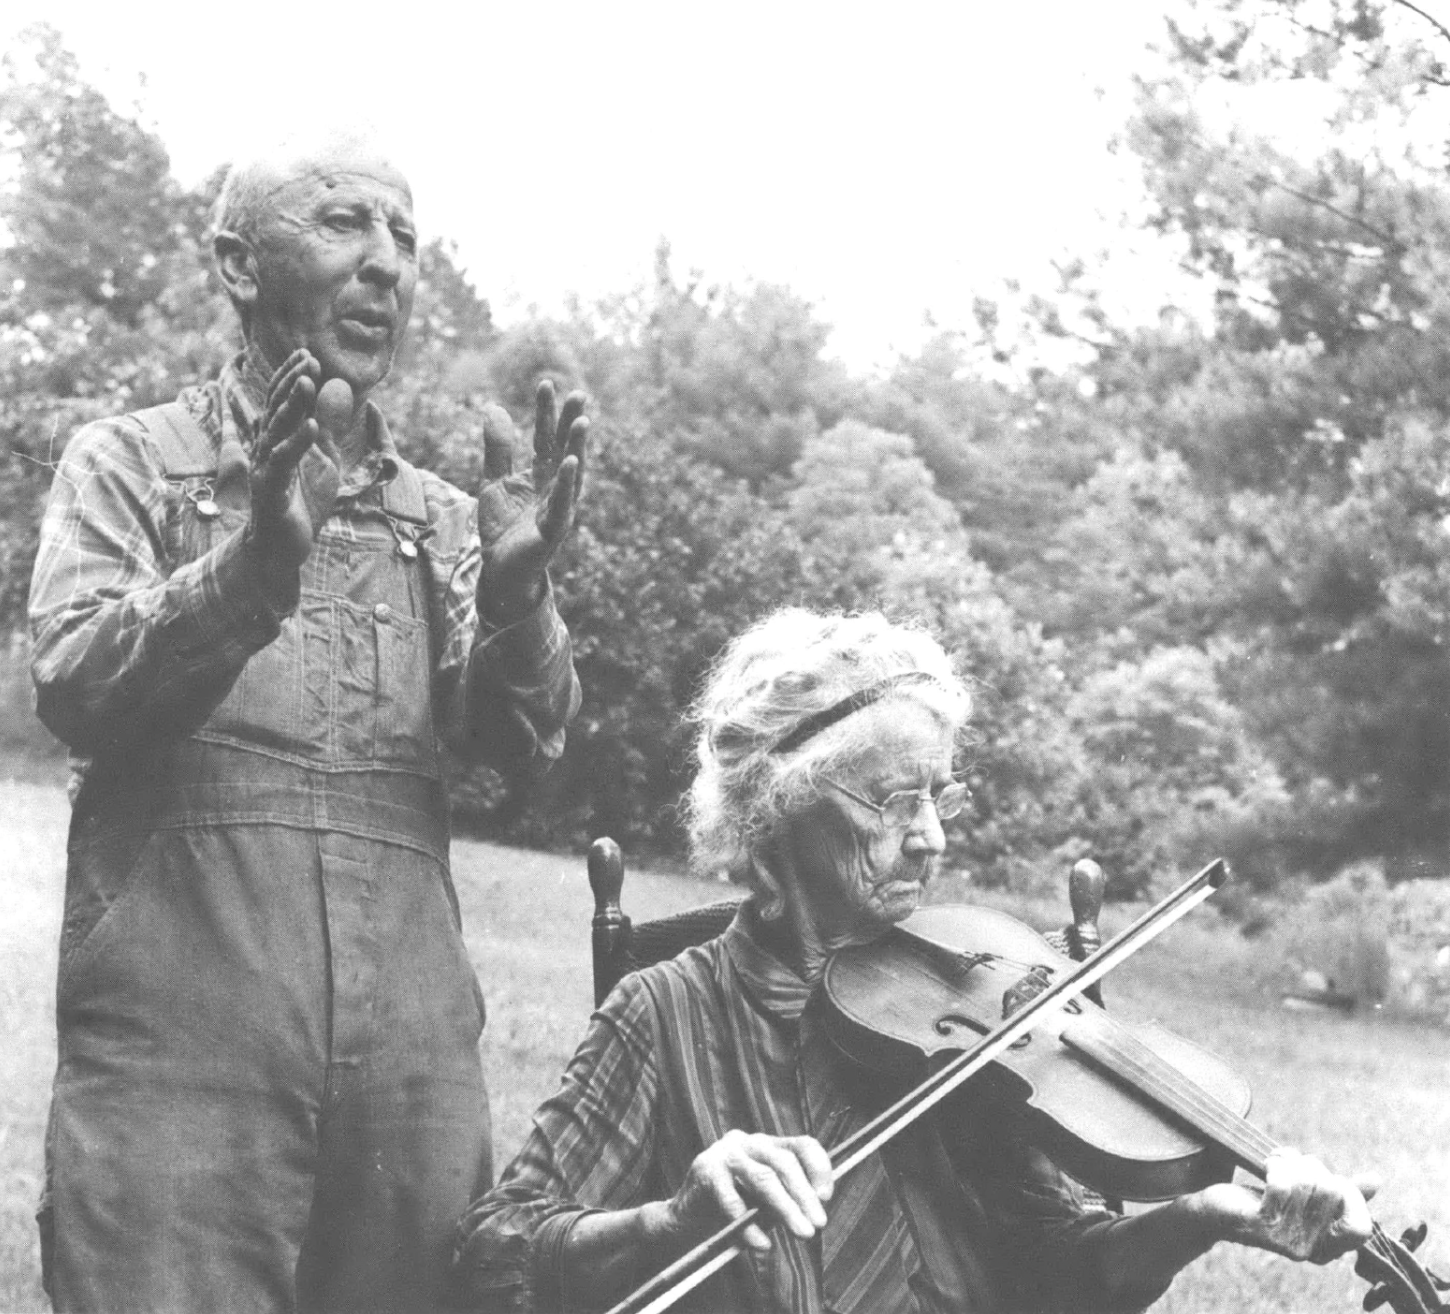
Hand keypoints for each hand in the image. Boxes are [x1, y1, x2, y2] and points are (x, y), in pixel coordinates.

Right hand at [247, 350, 347, 571]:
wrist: (283, 548)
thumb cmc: (301, 502)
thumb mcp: (324, 459)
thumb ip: (329, 426)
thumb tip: (337, 387)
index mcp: (279, 439)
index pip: (282, 401)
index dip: (293, 377)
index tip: (309, 354)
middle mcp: (266, 448)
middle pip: (277, 408)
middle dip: (292, 382)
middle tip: (309, 358)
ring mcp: (265, 469)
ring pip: (277, 430)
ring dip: (293, 405)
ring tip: (308, 381)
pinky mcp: (271, 491)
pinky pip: (282, 463)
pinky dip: (298, 444)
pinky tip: (312, 427)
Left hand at [475, 379, 587, 624]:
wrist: (500, 571)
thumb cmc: (503, 528)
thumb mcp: (494, 481)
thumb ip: (497, 449)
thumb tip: (494, 408)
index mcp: (541, 476)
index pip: (545, 438)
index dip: (546, 412)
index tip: (546, 383)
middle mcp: (555, 488)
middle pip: (565, 450)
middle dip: (571, 423)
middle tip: (578, 394)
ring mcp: (558, 508)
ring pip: (571, 474)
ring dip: (577, 448)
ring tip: (581, 421)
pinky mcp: (554, 529)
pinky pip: (562, 503)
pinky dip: (566, 483)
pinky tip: (570, 462)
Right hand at [660, 1130, 832, 1252]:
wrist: (685, 1220)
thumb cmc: (731, 1211)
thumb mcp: (764, 1202)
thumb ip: (785, 1199)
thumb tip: (816, 1209)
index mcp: (766, 1144)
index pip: (801, 1144)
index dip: (819, 1168)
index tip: (827, 1197)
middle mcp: (747, 1141)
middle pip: (784, 1163)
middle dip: (804, 1195)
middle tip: (818, 1224)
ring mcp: (725, 1153)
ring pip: (763, 1178)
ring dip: (786, 1208)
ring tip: (803, 1233)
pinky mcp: (705, 1170)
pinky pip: (733, 1200)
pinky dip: (749, 1226)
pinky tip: (761, 1244)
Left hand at [1197, 1148, 1375, 1263]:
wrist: (1214, 1212)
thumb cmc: (1263, 1201)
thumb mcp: (1305, 1198)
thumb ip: (1341, 1193)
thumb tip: (1377, 1181)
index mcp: (1326, 1248)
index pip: (1361, 1228)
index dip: (1352, 1196)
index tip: (1329, 1178)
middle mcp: (1310, 1250)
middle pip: (1333, 1191)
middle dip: (1313, 1167)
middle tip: (1293, 1165)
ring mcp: (1285, 1240)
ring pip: (1308, 1182)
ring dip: (1291, 1160)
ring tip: (1276, 1162)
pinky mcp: (1261, 1223)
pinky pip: (1282, 1183)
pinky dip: (1276, 1164)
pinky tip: (1265, 1165)